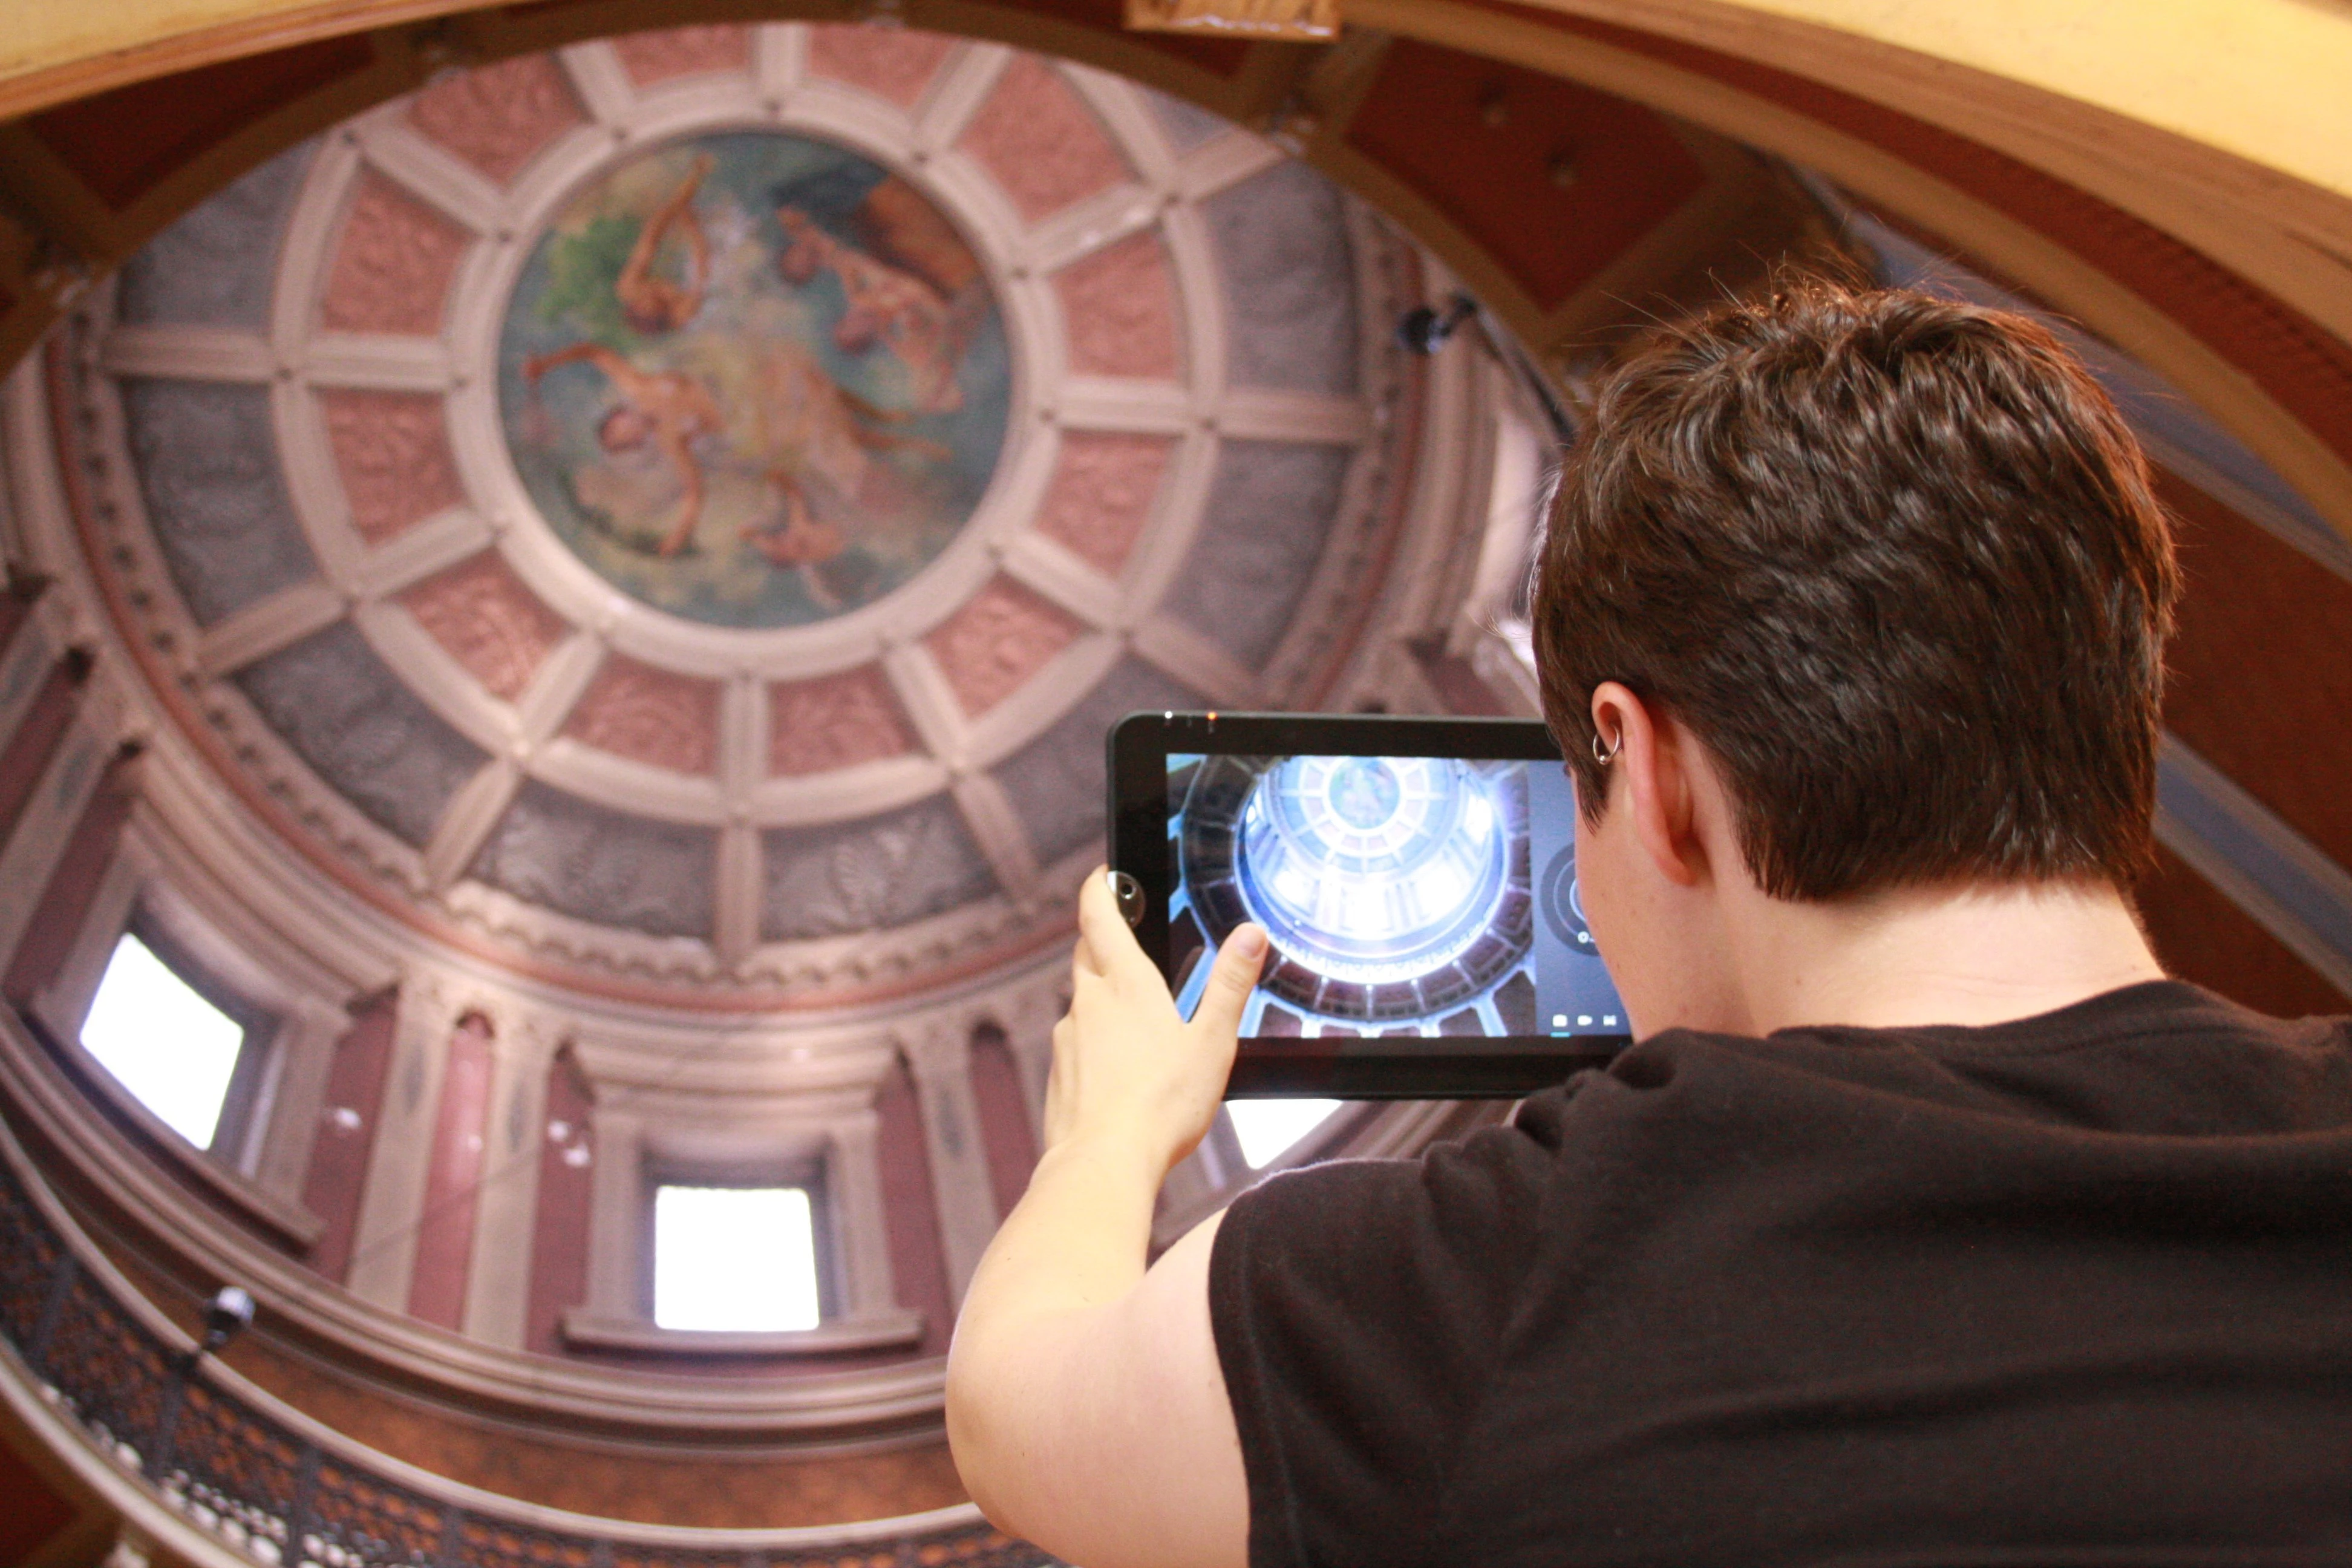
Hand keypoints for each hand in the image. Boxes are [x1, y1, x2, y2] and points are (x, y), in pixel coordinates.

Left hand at [1043, 868, 1266, 1180]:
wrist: (1102, 1164)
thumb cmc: (1162, 1106)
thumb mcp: (1212, 1041)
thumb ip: (1231, 985)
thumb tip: (1250, 934)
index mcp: (1125, 985)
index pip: (1099, 916)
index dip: (1099, 888)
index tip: (1103, 874)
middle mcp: (1088, 1004)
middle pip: (1086, 954)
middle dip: (1102, 939)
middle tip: (1124, 936)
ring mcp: (1067, 1040)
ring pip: (1082, 1002)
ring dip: (1102, 999)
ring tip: (1137, 1018)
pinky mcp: (1058, 1075)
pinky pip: (1076, 1045)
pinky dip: (1095, 1043)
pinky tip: (1120, 1070)